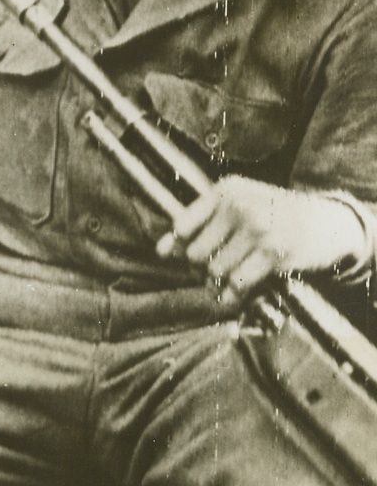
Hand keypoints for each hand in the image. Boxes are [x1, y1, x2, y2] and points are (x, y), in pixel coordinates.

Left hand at [156, 176, 365, 302]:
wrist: (326, 222)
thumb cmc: (274, 215)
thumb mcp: (239, 205)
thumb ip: (200, 223)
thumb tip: (160, 251)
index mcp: (226, 190)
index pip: (181, 225)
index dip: (178, 248)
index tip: (186, 257)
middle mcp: (239, 205)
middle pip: (194, 253)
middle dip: (200, 268)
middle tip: (214, 270)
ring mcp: (257, 228)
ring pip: (215, 270)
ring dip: (219, 282)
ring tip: (229, 279)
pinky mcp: (273, 253)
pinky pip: (237, 283)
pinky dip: (232, 295)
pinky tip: (235, 294)